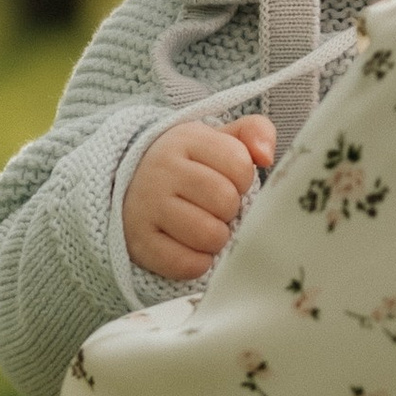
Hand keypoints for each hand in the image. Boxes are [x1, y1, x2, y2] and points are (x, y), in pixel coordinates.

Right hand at [123, 114, 276, 282]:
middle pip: (225, 201)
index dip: (243, 180)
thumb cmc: (188, 165)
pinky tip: (193, 249)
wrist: (130, 185)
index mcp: (185, 139)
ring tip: (206, 228)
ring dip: (217, 239)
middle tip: (217, 209)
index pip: (240, 165)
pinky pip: (186, 264)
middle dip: (231, 210)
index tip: (229, 182)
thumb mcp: (217, 139)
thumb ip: (255, 131)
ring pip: (209, 235)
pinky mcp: (138, 242)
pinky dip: (198, 263)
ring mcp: (146, 206)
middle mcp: (161, 170)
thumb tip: (266, 156)